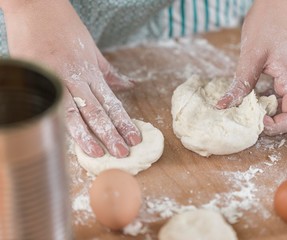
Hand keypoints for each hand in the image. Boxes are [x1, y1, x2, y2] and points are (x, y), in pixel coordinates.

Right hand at [2, 0, 141, 156]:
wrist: (35, 6)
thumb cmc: (65, 28)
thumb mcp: (92, 51)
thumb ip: (109, 73)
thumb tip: (130, 85)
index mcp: (90, 73)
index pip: (111, 103)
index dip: (124, 122)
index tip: (135, 139)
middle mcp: (75, 78)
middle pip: (96, 111)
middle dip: (111, 133)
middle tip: (123, 154)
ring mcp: (54, 79)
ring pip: (73, 111)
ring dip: (86, 133)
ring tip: (98, 152)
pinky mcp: (35, 79)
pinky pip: (47, 105)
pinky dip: (55, 122)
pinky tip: (61, 138)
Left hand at [217, 0, 286, 134]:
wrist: (279, 4)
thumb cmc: (268, 24)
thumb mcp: (251, 56)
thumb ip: (240, 84)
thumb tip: (222, 106)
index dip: (276, 127)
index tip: (255, 121)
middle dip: (273, 124)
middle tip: (250, 120)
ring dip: (270, 115)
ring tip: (248, 111)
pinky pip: (282, 98)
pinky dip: (268, 104)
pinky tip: (252, 100)